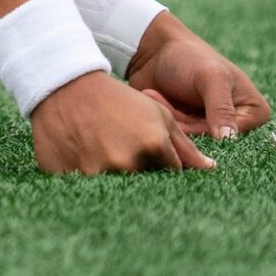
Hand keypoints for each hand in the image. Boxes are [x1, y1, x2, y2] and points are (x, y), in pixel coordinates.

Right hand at [30, 72, 213, 174]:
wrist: (65, 85)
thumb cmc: (117, 100)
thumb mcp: (157, 115)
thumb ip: (184, 146)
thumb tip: (210, 170)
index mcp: (152, 146)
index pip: (171, 176)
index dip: (162, 166)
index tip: (152, 156)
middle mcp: (127, 163)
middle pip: (143, 186)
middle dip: (139, 175)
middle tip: (124, 151)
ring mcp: (95, 171)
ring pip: (114, 190)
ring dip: (112, 177)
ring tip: (103, 151)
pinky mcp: (69, 176)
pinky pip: (84, 189)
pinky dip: (87, 178)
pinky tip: (83, 155)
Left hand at [127, 11, 270, 139]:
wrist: (155, 49)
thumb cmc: (188, 57)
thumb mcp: (210, 78)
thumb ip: (221, 108)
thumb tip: (229, 139)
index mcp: (255, 111)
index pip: (234, 137)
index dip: (206, 129)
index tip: (184, 112)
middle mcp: (238, 122)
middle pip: (210, 142)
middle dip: (184, 123)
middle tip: (164, 100)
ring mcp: (212, 127)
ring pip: (192, 141)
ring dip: (171, 119)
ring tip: (154, 93)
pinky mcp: (191, 128)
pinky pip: (178, 137)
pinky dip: (164, 119)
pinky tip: (153, 96)